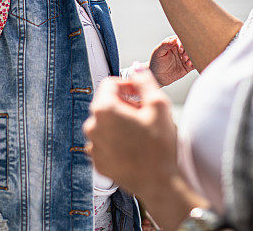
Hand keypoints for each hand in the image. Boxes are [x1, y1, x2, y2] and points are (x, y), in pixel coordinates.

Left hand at [83, 68, 177, 196]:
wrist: (159, 184)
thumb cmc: (160, 146)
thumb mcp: (158, 105)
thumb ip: (144, 80)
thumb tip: (136, 67)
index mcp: (103, 110)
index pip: (110, 84)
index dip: (128, 85)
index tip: (141, 94)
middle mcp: (92, 127)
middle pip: (106, 103)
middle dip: (124, 104)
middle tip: (144, 112)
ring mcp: (93, 146)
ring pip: (105, 124)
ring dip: (120, 122)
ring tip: (141, 131)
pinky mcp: (98, 162)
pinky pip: (104, 142)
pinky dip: (116, 140)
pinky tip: (134, 147)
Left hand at [149, 36, 193, 85]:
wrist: (158, 76)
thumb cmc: (156, 62)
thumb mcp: (158, 53)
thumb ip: (164, 44)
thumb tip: (173, 39)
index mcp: (173, 43)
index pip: (181, 40)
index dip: (182, 44)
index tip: (180, 50)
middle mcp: (180, 49)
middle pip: (189, 46)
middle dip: (188, 51)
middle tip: (184, 57)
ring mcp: (185, 57)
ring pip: (193, 54)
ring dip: (192, 57)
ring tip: (186, 62)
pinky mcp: (188, 66)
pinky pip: (195, 63)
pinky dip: (195, 63)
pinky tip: (190, 65)